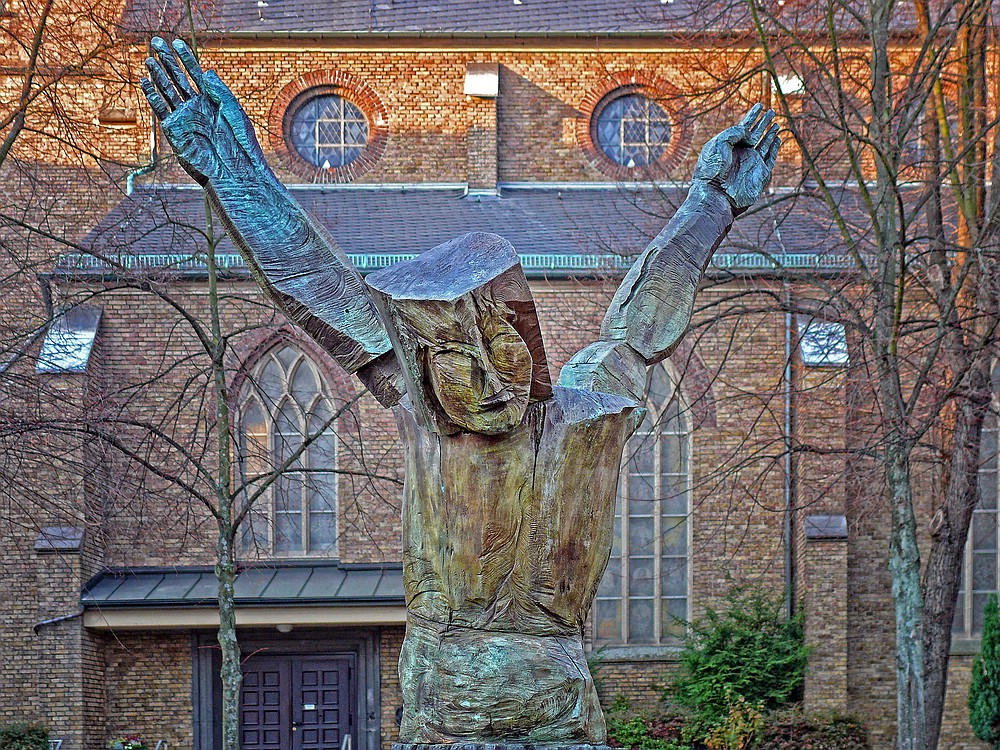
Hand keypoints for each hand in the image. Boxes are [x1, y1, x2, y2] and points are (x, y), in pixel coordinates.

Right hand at [141, 37, 265, 185]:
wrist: (234, 171)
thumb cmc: (241, 144)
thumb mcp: (234, 113)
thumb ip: (220, 91)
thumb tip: (206, 70)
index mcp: (211, 101)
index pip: (195, 74)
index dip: (185, 58)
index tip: (176, 42)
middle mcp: (196, 108)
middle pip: (178, 79)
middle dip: (167, 61)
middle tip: (156, 42)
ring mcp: (184, 119)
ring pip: (167, 92)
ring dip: (158, 75)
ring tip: (148, 58)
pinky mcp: (174, 132)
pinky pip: (161, 111)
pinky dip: (153, 96)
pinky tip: (145, 82)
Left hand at [693, 103, 780, 215]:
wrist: (716, 195)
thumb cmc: (712, 171)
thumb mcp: (718, 145)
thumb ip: (734, 132)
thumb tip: (749, 132)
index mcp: (728, 146)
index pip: (742, 127)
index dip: (752, 116)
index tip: (759, 105)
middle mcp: (740, 153)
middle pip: (755, 134)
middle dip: (763, 122)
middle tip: (771, 111)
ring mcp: (751, 163)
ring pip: (764, 144)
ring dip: (770, 133)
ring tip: (776, 123)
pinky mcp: (761, 173)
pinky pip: (770, 157)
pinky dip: (775, 148)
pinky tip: (777, 138)